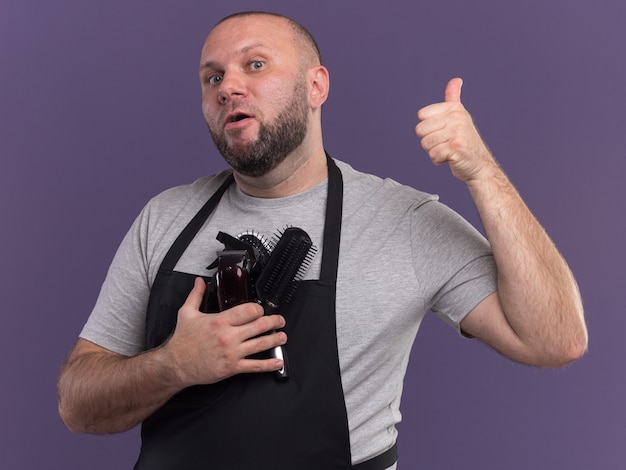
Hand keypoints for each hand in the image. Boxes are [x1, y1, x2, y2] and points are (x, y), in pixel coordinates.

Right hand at [164, 278, 286, 385]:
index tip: (261, 310)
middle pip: (259, 326)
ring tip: (283, 336)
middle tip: (280, 321)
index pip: (248, 311)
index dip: (258, 309)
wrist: (175, 365)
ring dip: (275, 340)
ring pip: (260, 344)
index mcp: (220, 321)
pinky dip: (268, 365)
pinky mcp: (232, 367)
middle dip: (273, 322)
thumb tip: (199, 282)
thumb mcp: (186, 313)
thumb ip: (196, 295)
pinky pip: (254, 366)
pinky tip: (277, 362)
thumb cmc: (182, 341)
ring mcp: (232, 352)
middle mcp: (228, 336)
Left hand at [415, 78, 496, 181]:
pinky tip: (450, 158)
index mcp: (454, 108)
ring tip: (448, 151)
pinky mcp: (456, 147)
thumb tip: (456, 80)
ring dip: (434, 152)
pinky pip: (433, 155)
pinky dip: (438, 160)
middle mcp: (457, 117)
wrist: (480, 165)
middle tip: (445, 143)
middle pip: (420, 130)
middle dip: (429, 141)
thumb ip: (453, 99)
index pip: (422, 116)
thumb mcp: (460, 117)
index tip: (443, 132)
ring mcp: (457, 132)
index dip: (428, 128)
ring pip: (425, 144)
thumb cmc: (466, 142)